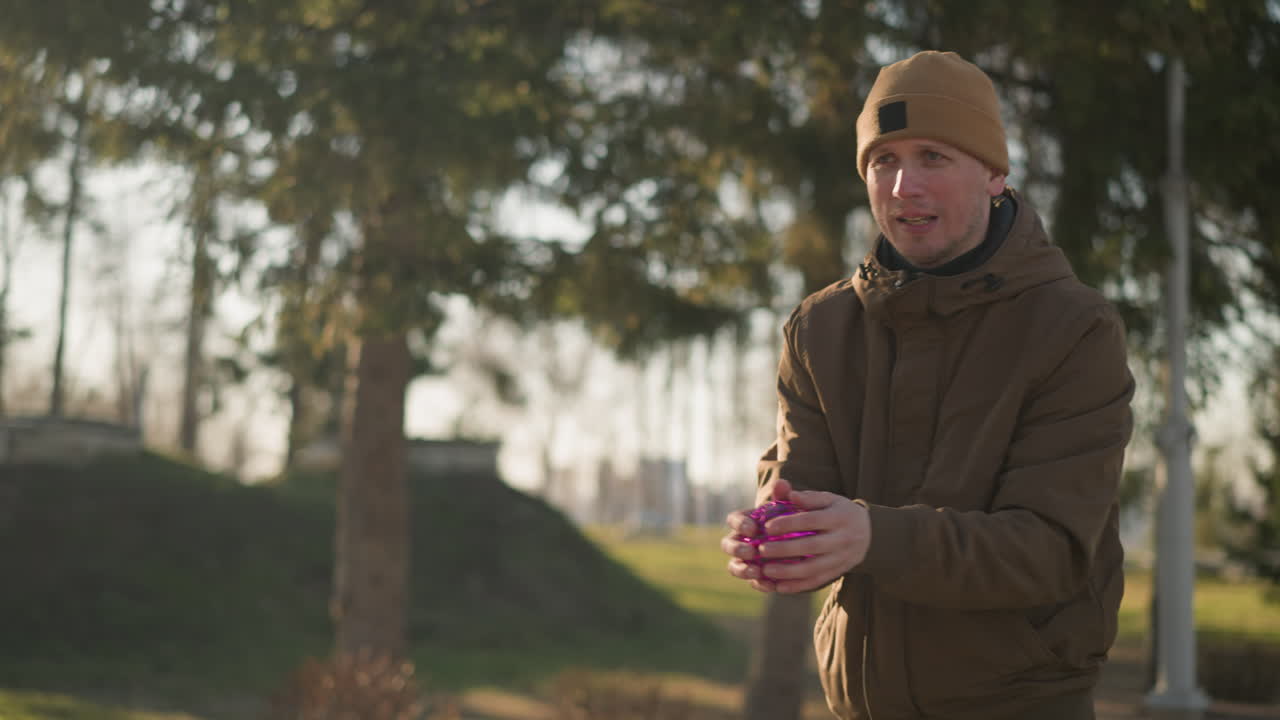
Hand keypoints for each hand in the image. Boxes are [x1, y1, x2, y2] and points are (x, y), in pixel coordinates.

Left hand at [722, 478, 871, 593]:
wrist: (870, 533)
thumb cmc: (840, 512)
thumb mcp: (830, 499)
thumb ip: (809, 497)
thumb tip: (789, 494)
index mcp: (839, 517)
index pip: (811, 520)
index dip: (789, 524)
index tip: (767, 527)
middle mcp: (842, 539)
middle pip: (811, 546)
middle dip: (785, 550)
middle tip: (762, 551)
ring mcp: (841, 558)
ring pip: (814, 568)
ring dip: (788, 572)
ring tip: (766, 571)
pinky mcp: (838, 572)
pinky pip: (817, 581)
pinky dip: (798, 586)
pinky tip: (779, 587)